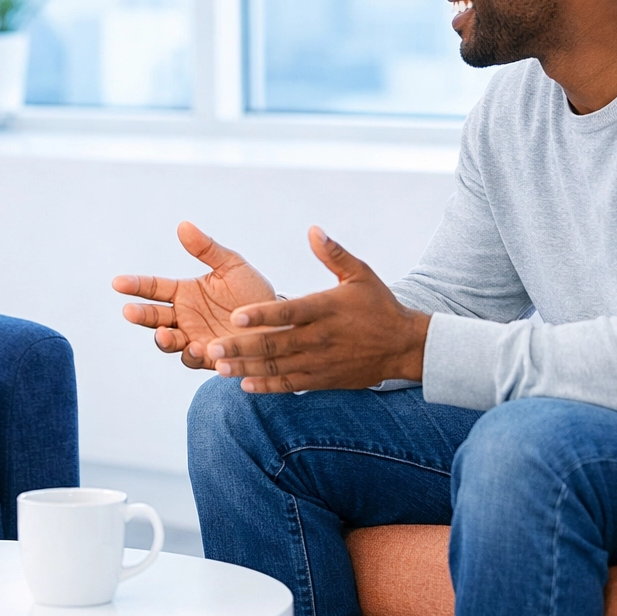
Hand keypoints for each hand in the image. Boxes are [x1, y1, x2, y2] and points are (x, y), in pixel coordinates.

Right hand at [113, 221, 276, 368]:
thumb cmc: (253, 292)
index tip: (118, 283)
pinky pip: (196, 359)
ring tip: (165, 334)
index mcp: (185, 293)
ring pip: (170, 342)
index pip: (154, 288)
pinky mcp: (211, 358)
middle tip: (130, 311)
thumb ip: (207, 249)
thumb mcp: (232, 266)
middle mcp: (185, 318)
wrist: (280, 321)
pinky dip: (194, 355)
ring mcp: (195, 339)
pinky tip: (198, 348)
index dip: (135, 285)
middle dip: (141, 316)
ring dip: (164, 340)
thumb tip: (183, 226)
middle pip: (154, 317)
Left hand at [206, 226, 430, 392]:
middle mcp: (320, 337)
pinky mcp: (323, 378)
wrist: (403, 346)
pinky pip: (291, 384)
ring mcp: (320, 361)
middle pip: (275, 344)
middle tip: (212, 348)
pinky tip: (246, 385)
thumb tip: (313, 229)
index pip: (288, 312)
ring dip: (247, 368)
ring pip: (278, 367)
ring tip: (219, 368)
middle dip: (241, 347)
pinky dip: (268, 386)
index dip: (261, 315)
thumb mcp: (360, 274)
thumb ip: (333, 253)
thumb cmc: (379, 305)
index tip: (235, 317)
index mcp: (325, 309)